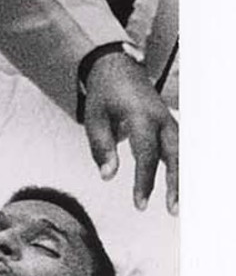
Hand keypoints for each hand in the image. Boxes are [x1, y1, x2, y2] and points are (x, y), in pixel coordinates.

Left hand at [83, 50, 177, 210]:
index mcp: (141, 114)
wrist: (116, 66)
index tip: (139, 203)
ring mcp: (168, 119)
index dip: (144, 180)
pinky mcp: (169, 124)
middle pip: (174, 153)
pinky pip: (180, 148)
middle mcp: (160, 117)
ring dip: (181, 178)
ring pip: (182, 152)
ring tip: (177, 204)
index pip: (146, 153)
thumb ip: (101, 146)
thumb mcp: (94, 117)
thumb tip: (108, 175)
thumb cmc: (104, 92)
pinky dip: (181, 167)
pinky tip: (179, 188)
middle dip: (175, 183)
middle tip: (173, 209)